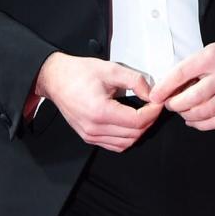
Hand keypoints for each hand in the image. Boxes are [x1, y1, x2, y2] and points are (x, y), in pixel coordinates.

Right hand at [33, 52, 160, 151]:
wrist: (56, 78)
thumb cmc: (79, 73)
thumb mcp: (112, 69)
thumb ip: (136, 81)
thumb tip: (151, 94)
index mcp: (100, 111)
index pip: (137, 121)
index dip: (153, 112)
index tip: (158, 102)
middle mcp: (94, 128)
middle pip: (134, 134)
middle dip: (149, 120)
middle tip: (154, 106)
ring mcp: (90, 135)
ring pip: (125, 143)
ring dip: (139, 131)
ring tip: (144, 114)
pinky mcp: (88, 137)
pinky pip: (114, 145)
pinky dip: (127, 137)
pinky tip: (131, 124)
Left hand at [149, 38, 214, 130]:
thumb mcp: (207, 52)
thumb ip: (189, 68)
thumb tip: (165, 88)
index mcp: (211, 57)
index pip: (181, 74)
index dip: (164, 88)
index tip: (155, 96)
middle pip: (192, 98)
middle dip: (175, 105)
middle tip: (169, 105)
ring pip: (204, 112)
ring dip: (187, 115)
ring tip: (182, 112)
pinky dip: (201, 125)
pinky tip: (193, 121)